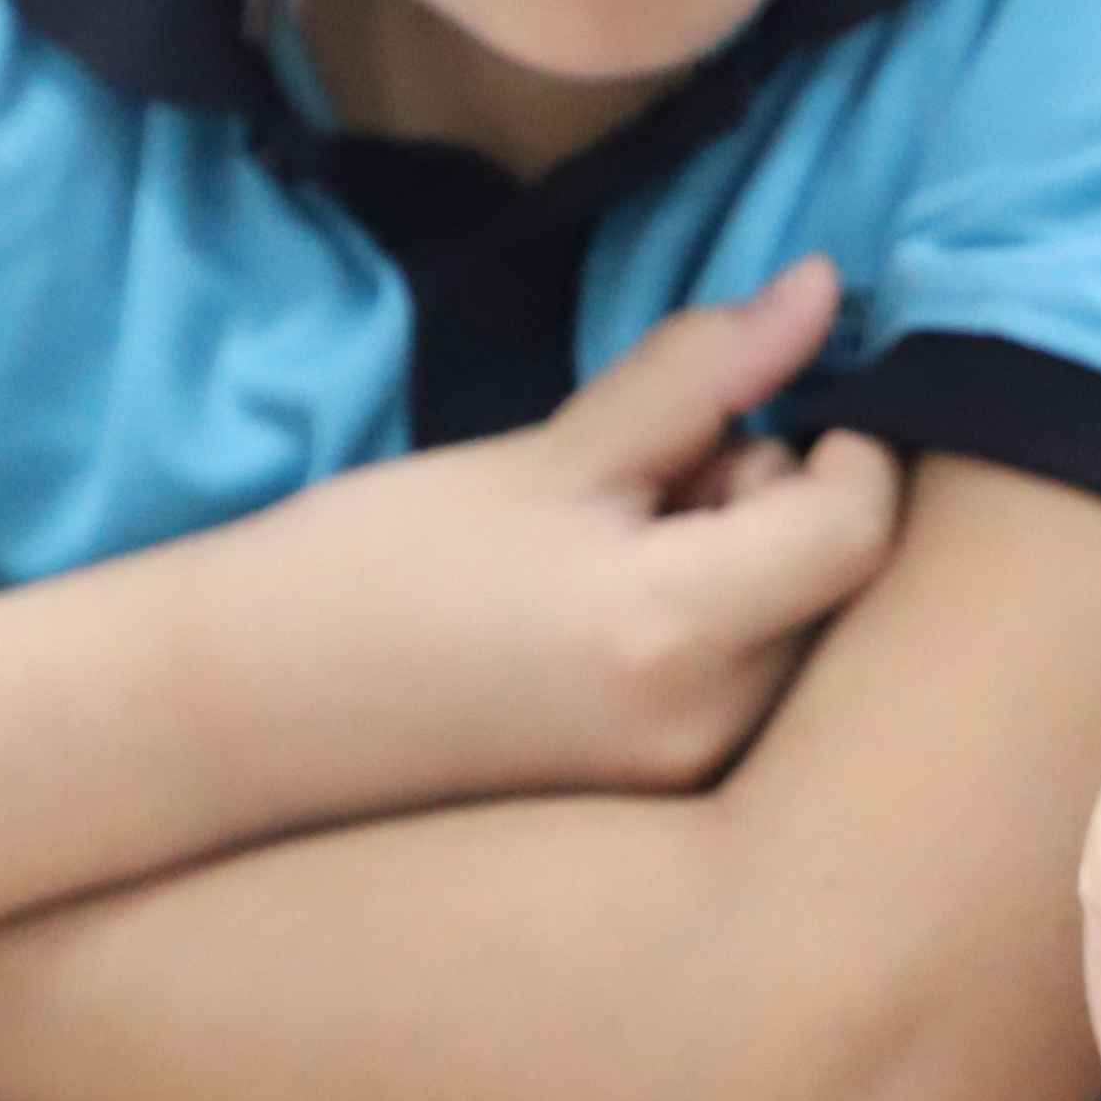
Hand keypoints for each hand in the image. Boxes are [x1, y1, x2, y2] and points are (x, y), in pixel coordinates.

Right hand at [255, 259, 903, 810]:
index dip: (845, 450)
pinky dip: (718, 640)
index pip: (857, 529)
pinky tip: (609, 628)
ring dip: (752, 576)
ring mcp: (684, 787)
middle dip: (780, 511)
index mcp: (677, 633)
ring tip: (617, 556)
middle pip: (841, 590)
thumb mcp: (546, 455)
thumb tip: (823, 290)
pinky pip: (749, 702)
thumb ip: (698, 376)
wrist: (243, 715)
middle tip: (656, 483)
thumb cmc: (376, 566)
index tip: (768, 412)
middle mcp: (706, 733)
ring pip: (801, 645)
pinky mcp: (654, 809)